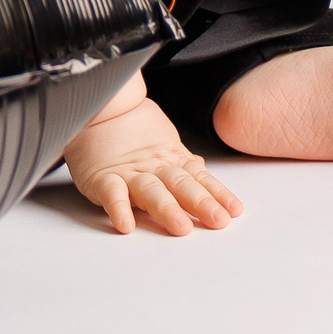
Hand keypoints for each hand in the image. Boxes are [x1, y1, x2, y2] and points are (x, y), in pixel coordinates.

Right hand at [63, 89, 244, 235]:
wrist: (97, 106)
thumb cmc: (131, 129)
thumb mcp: (161, 141)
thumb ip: (180, 160)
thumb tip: (202, 169)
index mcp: (170, 159)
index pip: (198, 178)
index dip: (217, 193)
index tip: (234, 211)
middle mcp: (154, 166)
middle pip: (180, 184)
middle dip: (201, 203)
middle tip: (218, 220)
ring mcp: (128, 172)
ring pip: (151, 189)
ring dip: (167, 208)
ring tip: (181, 227)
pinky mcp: (102, 177)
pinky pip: (111, 192)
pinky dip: (118, 207)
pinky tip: (126, 224)